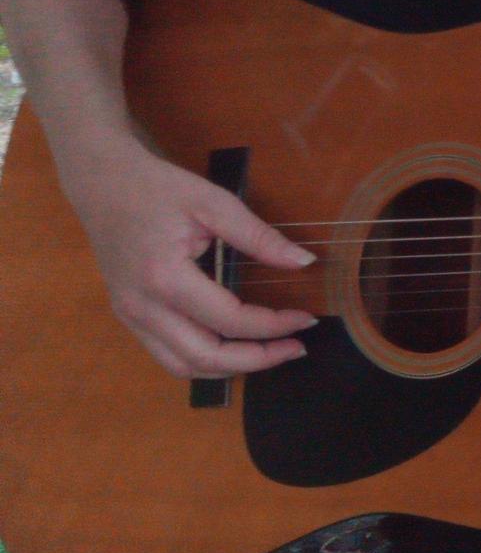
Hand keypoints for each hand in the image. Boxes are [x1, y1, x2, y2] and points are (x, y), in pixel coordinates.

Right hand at [59, 138, 318, 378]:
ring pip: (183, 366)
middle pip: (205, 357)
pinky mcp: (128, 316)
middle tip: (295, 347)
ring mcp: (131, 316)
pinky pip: (168, 355)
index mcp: (164, 277)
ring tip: (270, 353)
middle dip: (257, 360)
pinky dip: (205, 361)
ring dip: (231, 368)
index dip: (273, 325)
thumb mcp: (214, 202)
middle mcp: (142, 307)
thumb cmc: (157, 188)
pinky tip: (234, 346)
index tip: (306, 319)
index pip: (229, 319)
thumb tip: (304, 262)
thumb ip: (259, 237)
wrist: (102, 184)